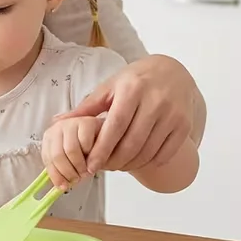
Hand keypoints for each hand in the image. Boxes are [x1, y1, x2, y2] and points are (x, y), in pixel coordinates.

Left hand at [41, 116, 102, 191]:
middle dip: (69, 172)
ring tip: (87, 170)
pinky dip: (91, 154)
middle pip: (57, 156)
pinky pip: (85, 143)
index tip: (63, 185)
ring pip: (70, 151)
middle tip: (78, 178)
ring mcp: (72, 123)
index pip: (47, 159)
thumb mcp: (71, 159)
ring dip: (80, 166)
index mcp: (51, 136)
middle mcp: (58, 127)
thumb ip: (63, 170)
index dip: (56, 175)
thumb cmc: (88, 148)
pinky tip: (94, 156)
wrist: (107, 135)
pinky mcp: (87, 122)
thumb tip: (60, 185)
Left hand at [54, 55, 196, 174]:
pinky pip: (164, 153)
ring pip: (148, 150)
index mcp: (132, 89)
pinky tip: (135, 161)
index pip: (115, 126)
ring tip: (116, 165)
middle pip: (132, 142)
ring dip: (130, 164)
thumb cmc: (134, 80)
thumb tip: (56, 122)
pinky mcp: (184, 125)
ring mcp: (172, 114)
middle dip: (114, 161)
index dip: (102, 149)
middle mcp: (155, 101)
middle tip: (103, 168)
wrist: (172, 71)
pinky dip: (148, 162)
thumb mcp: (109, 87)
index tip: (91, 165)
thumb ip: (85, 107)